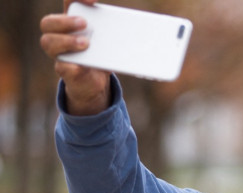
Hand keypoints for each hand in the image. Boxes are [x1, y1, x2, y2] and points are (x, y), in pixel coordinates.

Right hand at [40, 0, 110, 114]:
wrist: (95, 82)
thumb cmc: (101, 54)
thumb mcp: (110, 41)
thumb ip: (118, 34)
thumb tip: (141, 33)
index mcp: (72, 21)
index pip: (69, 1)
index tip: (92, 0)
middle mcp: (60, 34)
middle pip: (48, 22)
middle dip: (66, 20)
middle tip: (85, 23)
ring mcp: (59, 52)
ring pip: (48, 42)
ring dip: (67, 41)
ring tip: (86, 44)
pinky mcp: (64, 70)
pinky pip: (62, 66)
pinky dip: (71, 65)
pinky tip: (80, 65)